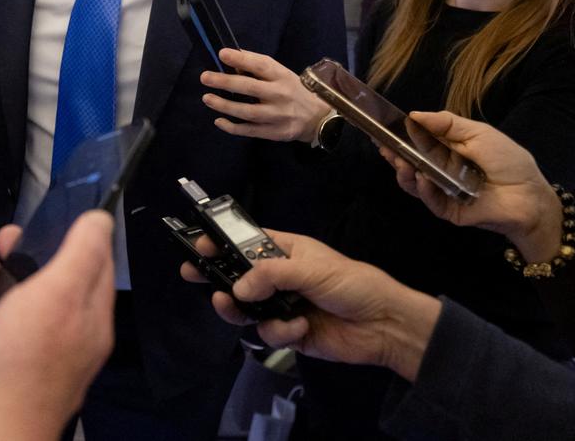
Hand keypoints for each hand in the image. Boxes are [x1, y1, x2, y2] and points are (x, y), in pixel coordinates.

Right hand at [0, 211, 115, 440]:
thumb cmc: (21, 359)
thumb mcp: (58, 294)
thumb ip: (81, 253)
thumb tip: (101, 218)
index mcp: (88, 321)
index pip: (94, 268)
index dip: (75, 237)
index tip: (48, 215)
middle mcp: (62, 340)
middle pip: (47, 285)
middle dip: (23, 255)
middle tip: (0, 236)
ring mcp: (24, 358)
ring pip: (11, 306)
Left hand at [199, 48, 330, 141]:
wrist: (318, 117)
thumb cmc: (293, 91)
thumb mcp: (282, 75)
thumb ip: (260, 68)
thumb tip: (232, 59)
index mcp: (282, 76)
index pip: (261, 65)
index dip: (241, 59)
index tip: (222, 54)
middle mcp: (280, 95)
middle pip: (250, 88)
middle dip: (225, 82)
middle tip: (205, 77)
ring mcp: (278, 116)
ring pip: (248, 112)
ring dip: (225, 106)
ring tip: (207, 98)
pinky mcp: (275, 133)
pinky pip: (250, 131)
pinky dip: (233, 127)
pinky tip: (219, 121)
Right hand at [202, 230, 440, 382]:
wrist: (383, 325)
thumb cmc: (351, 283)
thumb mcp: (311, 269)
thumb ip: (271, 275)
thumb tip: (238, 290)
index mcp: (286, 251)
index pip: (247, 241)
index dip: (223, 242)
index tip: (200, 244)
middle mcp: (279, 277)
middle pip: (238, 275)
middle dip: (216, 275)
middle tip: (191, 274)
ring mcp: (282, 306)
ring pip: (245, 307)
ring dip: (239, 309)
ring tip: (230, 306)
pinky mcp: (288, 333)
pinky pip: (267, 332)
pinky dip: (281, 331)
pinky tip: (301, 328)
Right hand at [382, 111, 564, 262]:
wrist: (530, 195)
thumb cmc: (508, 161)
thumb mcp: (479, 133)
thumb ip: (447, 124)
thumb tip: (413, 115)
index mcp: (446, 151)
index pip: (416, 143)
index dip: (399, 137)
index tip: (381, 130)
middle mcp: (440, 171)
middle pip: (409, 163)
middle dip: (394, 155)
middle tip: (384, 147)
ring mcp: (442, 191)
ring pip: (414, 183)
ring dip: (404, 172)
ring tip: (400, 162)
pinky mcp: (449, 210)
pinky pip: (431, 201)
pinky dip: (423, 189)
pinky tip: (422, 178)